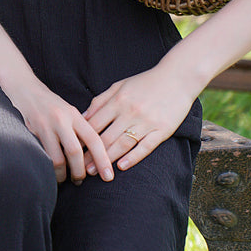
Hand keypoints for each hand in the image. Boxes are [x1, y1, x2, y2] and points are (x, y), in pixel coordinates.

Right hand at [9, 79, 114, 183]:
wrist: (26, 91)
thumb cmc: (51, 105)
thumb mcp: (70, 112)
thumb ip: (81, 129)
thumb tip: (96, 154)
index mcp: (74, 115)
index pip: (93, 140)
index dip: (103, 160)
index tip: (108, 177)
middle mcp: (61, 120)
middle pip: (75, 152)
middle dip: (79, 171)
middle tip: (81, 181)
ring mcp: (46, 126)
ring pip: (57, 158)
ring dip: (62, 174)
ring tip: (65, 179)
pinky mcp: (32, 132)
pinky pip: (43, 156)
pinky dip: (49, 168)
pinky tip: (51, 172)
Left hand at [82, 64, 196, 172]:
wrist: (177, 78)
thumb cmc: (145, 82)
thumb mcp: (119, 86)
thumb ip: (100, 101)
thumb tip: (82, 116)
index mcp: (118, 100)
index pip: (95, 123)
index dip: (82, 138)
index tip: (73, 150)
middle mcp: (130, 112)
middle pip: (106, 137)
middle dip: (91, 155)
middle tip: (80, 168)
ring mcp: (147, 122)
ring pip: (123, 144)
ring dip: (108, 159)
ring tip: (96, 172)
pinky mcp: (162, 130)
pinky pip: (146, 146)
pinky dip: (133, 157)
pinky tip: (122, 166)